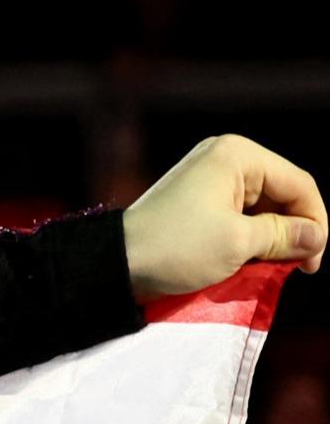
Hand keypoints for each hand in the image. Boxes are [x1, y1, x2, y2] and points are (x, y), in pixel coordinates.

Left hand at [119, 133, 323, 299]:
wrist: (114, 264)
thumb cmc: (176, 247)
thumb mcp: (239, 243)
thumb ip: (284, 236)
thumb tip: (315, 236)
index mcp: (237, 155)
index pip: (299, 184)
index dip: (315, 222)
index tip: (313, 262)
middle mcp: (224, 158)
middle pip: (282, 194)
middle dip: (293, 230)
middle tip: (297, 267)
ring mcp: (209, 178)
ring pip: (262, 208)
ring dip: (270, 238)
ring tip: (270, 266)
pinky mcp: (197, 200)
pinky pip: (239, 215)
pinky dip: (249, 238)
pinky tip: (249, 260)